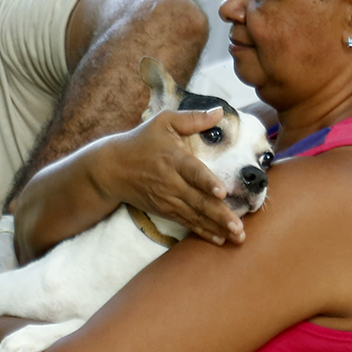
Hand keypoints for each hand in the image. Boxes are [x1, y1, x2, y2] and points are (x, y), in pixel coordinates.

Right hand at [86, 106, 246, 246]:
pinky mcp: (165, 210)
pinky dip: (203, 232)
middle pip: (199, 201)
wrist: (112, 169)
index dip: (207, 182)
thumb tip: (220, 111)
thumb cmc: (141, 141)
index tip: (222, 192)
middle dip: (220, 215)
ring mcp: (168, 200)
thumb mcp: (164, 122)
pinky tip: (220, 239)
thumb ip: (192, 118)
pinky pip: (187, 223)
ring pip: (196, 216)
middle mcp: (172, 183)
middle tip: (239, 228)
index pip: (193, 172)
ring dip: (217, 227)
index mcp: (174, 159)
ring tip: (237, 237)